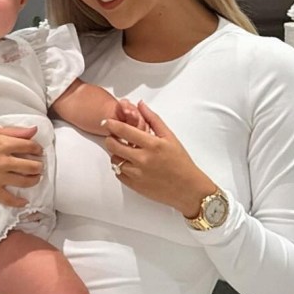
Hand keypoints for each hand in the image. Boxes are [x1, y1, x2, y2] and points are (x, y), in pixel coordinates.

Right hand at [0, 126, 43, 207]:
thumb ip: (13, 131)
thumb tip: (34, 130)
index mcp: (3, 145)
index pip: (30, 146)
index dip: (37, 148)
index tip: (38, 150)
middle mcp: (3, 162)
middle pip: (31, 166)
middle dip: (39, 165)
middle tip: (39, 165)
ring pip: (24, 182)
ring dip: (34, 180)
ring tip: (36, 177)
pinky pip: (7, 199)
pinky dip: (18, 202)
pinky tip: (24, 201)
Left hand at [103, 101, 215, 215]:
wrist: (187, 188)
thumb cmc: (181, 162)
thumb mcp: (170, 137)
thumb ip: (153, 119)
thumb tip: (140, 105)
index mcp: (152, 144)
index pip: (124, 130)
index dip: (112, 124)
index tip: (107, 121)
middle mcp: (142, 159)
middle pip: (113, 145)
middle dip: (110, 139)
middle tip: (113, 137)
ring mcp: (137, 174)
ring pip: (114, 160)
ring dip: (116, 154)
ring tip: (125, 152)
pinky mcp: (135, 186)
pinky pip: (118, 174)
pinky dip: (120, 167)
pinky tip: (129, 164)